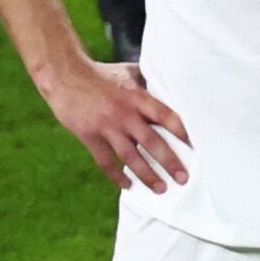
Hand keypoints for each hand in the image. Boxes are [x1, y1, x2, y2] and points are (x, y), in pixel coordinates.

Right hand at [39, 59, 189, 193]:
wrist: (64, 75)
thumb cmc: (100, 73)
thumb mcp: (127, 72)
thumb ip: (147, 81)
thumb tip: (167, 84)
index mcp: (137, 96)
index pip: (165, 115)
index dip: (182, 132)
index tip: (195, 147)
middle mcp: (124, 112)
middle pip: (152, 141)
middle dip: (169, 162)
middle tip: (183, 178)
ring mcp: (106, 126)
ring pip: (131, 156)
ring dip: (147, 175)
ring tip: (160, 189)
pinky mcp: (89, 136)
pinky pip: (106, 162)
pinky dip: (117, 176)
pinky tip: (127, 186)